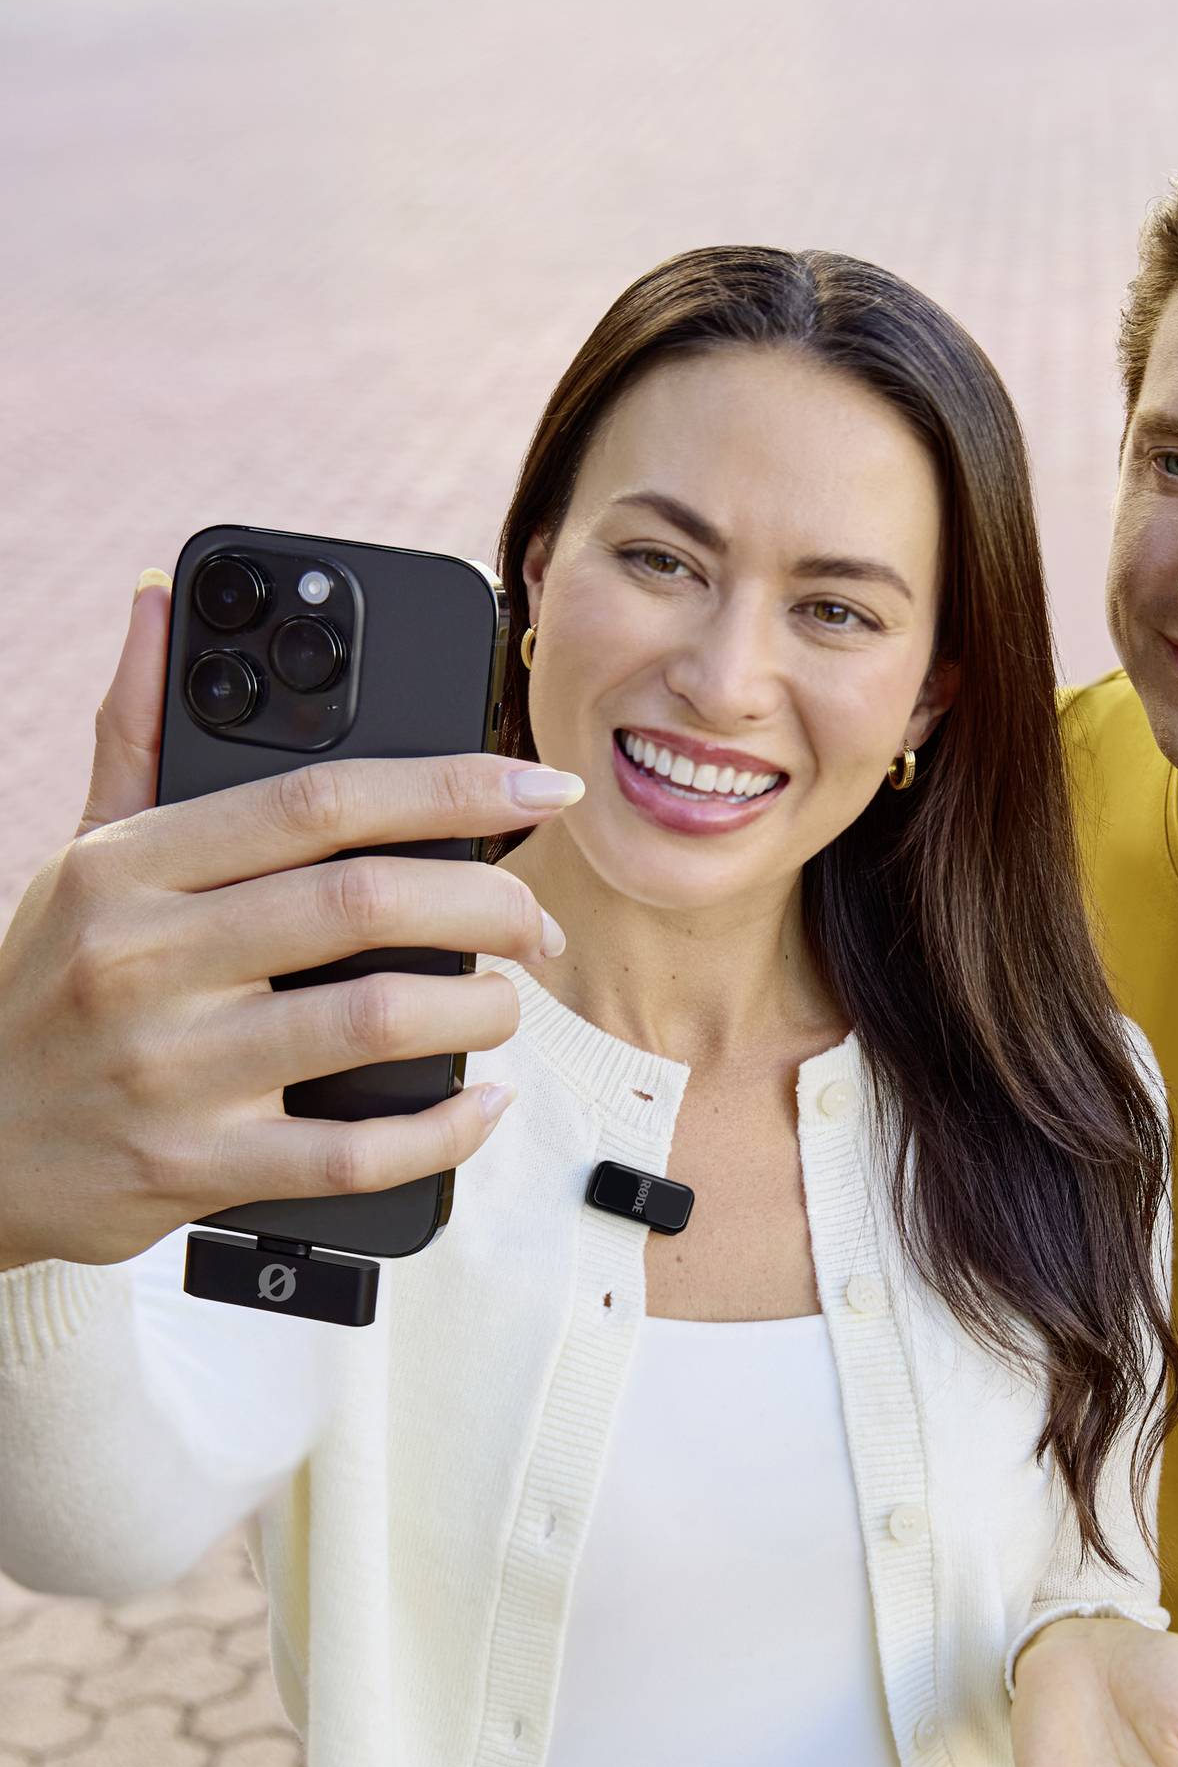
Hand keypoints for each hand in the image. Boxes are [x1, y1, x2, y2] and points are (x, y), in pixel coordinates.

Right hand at [0, 573, 578, 1274]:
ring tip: (503, 1002)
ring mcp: (170, 1069)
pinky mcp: (193, 1166)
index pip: (318, 800)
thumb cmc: (48, 987)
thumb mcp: (79, 855)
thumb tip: (163, 599)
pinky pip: (350, 1153)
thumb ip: (136, 733)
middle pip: (363, 905)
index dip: (450, 784)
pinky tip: (478, 1104)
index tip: (538, 783)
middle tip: (536, 922)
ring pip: (373, 1022)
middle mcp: (145, 959)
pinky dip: (440, 1129)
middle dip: (489, 905)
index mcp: (129, 867)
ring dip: (478, 1010)